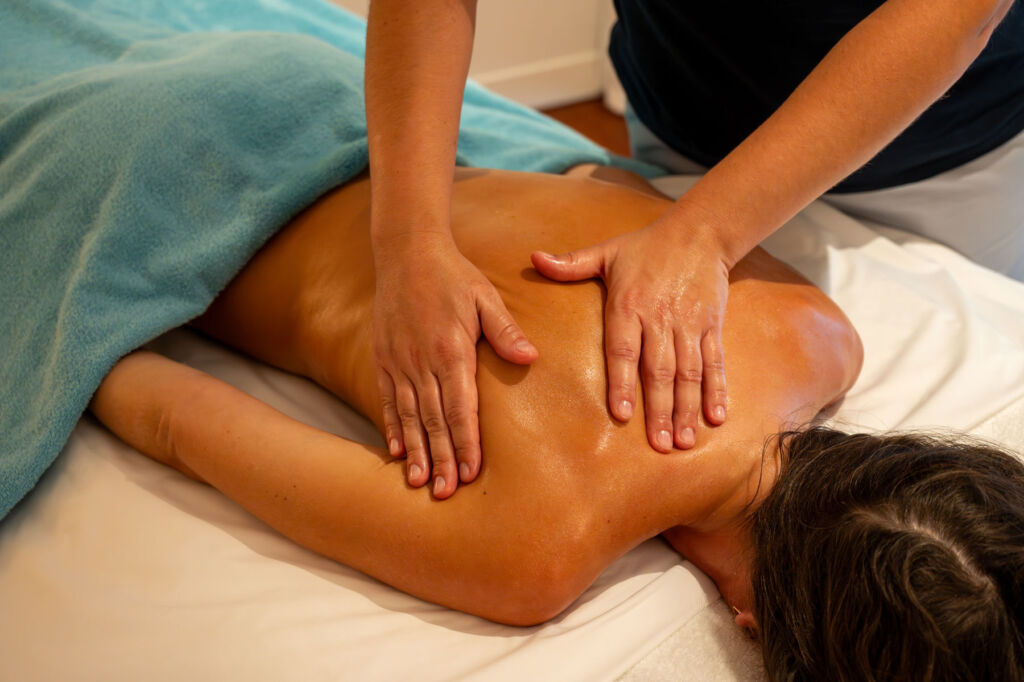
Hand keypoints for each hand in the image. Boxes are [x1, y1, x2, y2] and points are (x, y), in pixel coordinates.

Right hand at [373, 234, 537, 497]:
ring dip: (416, 451)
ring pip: (408, 416)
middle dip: (441, 459)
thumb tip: (530, 358)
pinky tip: (396, 451)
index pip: (460, 407)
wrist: (406, 252)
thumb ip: (505, 331)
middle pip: (432, 420)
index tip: (470, 472)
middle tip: (446, 493)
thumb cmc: (454, 276)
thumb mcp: (485, 297)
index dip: (466, 442)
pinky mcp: (383, 358)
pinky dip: (392, 426)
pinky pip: (387, 399)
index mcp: (451, 349)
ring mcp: (399, 361)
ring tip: (420, 483)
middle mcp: (421, 361)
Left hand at [531, 217, 728, 451]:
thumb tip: (533, 259)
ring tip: (683, 441)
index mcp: (628, 304)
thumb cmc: (646, 246)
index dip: (622, 382)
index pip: (624, 350)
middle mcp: (660, 318)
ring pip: (689, 372)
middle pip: (659, 370)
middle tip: (657, 445)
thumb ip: (570, 263)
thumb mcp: (606, 251)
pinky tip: (716, 418)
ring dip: (686, 408)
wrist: (700, 232)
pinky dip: (717, 390)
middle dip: (659, 410)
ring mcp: (689, 324)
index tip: (622, 414)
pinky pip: (715, 362)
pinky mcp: (712, 326)